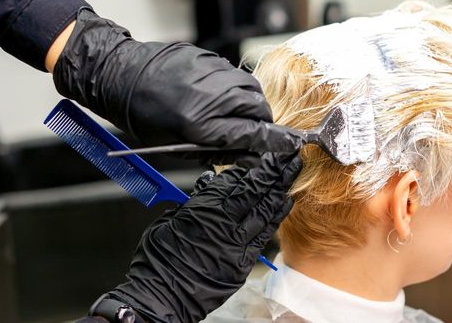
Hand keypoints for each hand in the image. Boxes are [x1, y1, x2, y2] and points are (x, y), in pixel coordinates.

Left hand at [52, 8, 302, 163]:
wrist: (119, 77)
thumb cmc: (143, 116)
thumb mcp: (179, 146)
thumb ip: (221, 151)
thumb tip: (253, 158)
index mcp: (200, 123)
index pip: (252, 134)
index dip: (273, 141)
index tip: (290, 144)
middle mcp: (210, 95)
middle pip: (258, 108)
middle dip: (260, 121)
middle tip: (250, 130)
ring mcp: (211, 72)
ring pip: (250, 88)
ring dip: (250, 102)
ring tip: (233, 111)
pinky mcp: (208, 57)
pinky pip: (233, 74)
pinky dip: (233, 86)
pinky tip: (216, 93)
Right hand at [103, 152, 301, 322]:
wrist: (162, 294)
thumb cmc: (159, 259)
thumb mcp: (171, 221)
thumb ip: (194, 204)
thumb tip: (208, 187)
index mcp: (203, 209)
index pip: (232, 182)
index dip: (250, 168)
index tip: (262, 157)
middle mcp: (223, 223)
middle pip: (254, 191)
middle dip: (273, 171)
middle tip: (287, 156)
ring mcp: (236, 243)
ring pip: (264, 209)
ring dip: (280, 188)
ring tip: (292, 171)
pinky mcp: (243, 261)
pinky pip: (264, 233)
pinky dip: (276, 215)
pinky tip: (286, 201)